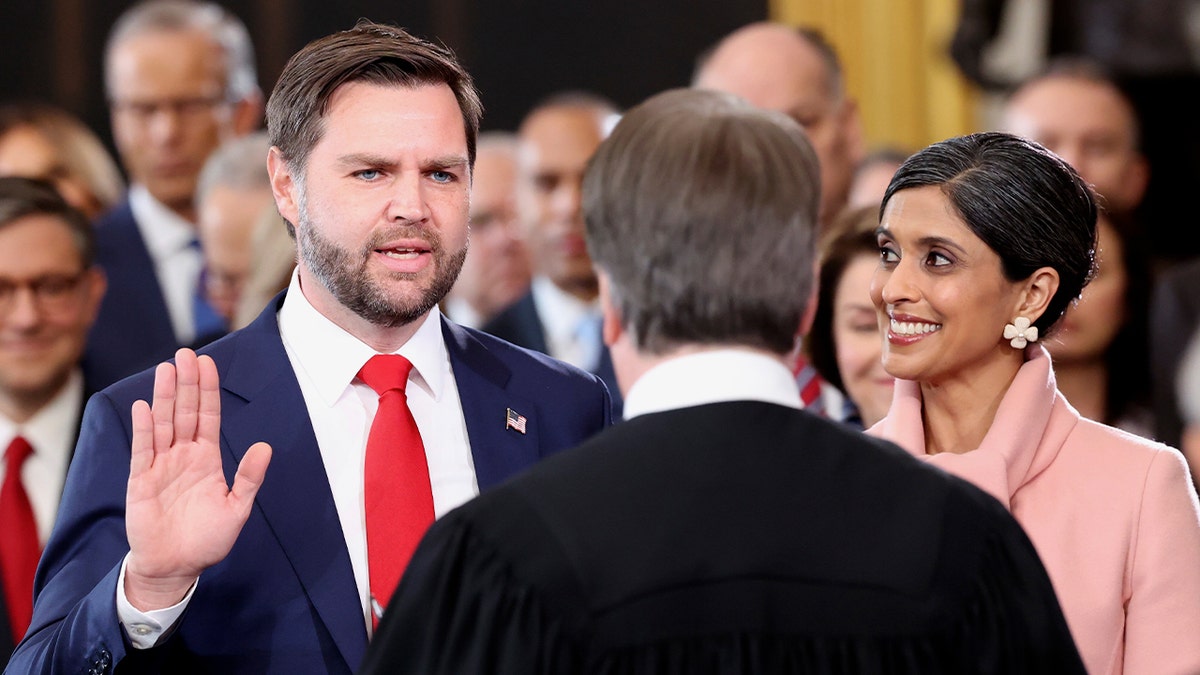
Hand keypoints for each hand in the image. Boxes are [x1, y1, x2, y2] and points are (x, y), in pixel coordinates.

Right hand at [124, 348, 271, 610]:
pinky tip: (145, 406)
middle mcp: (183, 456)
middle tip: (186, 353)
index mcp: (206, 459)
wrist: (176, 567)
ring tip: (167, 369)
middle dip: (187, 383)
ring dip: (166, 397)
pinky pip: (143, 450)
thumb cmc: (207, 539)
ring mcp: (161, 466)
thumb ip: (248, 477)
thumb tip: (264, 446)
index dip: (208, 390)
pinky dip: (145, 429)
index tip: (207, 363)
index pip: (207, 416)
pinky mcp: (142, 481)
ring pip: (164, 424)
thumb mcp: (237, 508)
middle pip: (185, 412)